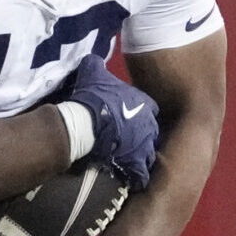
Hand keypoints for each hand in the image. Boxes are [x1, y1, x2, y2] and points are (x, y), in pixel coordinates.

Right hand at [62, 56, 158, 188]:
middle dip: (140, 134)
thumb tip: (92, 59)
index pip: (148, 109)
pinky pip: (140, 170)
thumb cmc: (92, 97)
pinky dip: (135, 173)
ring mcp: (144, 143)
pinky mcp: (136, 160)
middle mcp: (149, 124)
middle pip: (149, 131)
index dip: (137, 114)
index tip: (127, 117)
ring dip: (138, 153)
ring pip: (147, 151)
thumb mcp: (94, 75)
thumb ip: (97, 66)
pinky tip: (130, 176)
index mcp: (144, 104)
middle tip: (127, 137)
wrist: (86, 122)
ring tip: (127, 157)